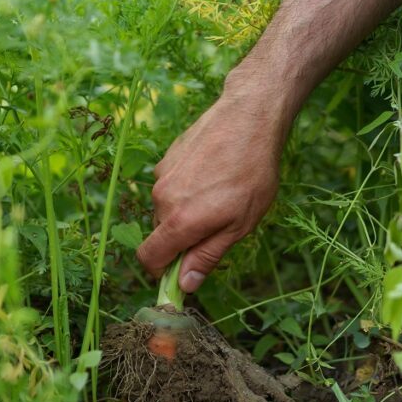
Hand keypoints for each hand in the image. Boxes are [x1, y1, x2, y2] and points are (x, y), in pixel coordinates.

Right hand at [137, 89, 286, 292]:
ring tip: (220, 194)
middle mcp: (162, 199)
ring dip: (185, 212)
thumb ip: (207, 255)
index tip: (182, 272)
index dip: (162, 272)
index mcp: (179, 221)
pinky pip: (171, 186)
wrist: (249, 117)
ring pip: (166, 209)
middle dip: (182, 239)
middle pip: (161, 234)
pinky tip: (214, 174)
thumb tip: (184, 285)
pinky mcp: (167, 158)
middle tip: (218, 225)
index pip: (149, 258)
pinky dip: (186, 189)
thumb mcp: (240, 224)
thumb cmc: (252, 173)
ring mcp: (162, 176)